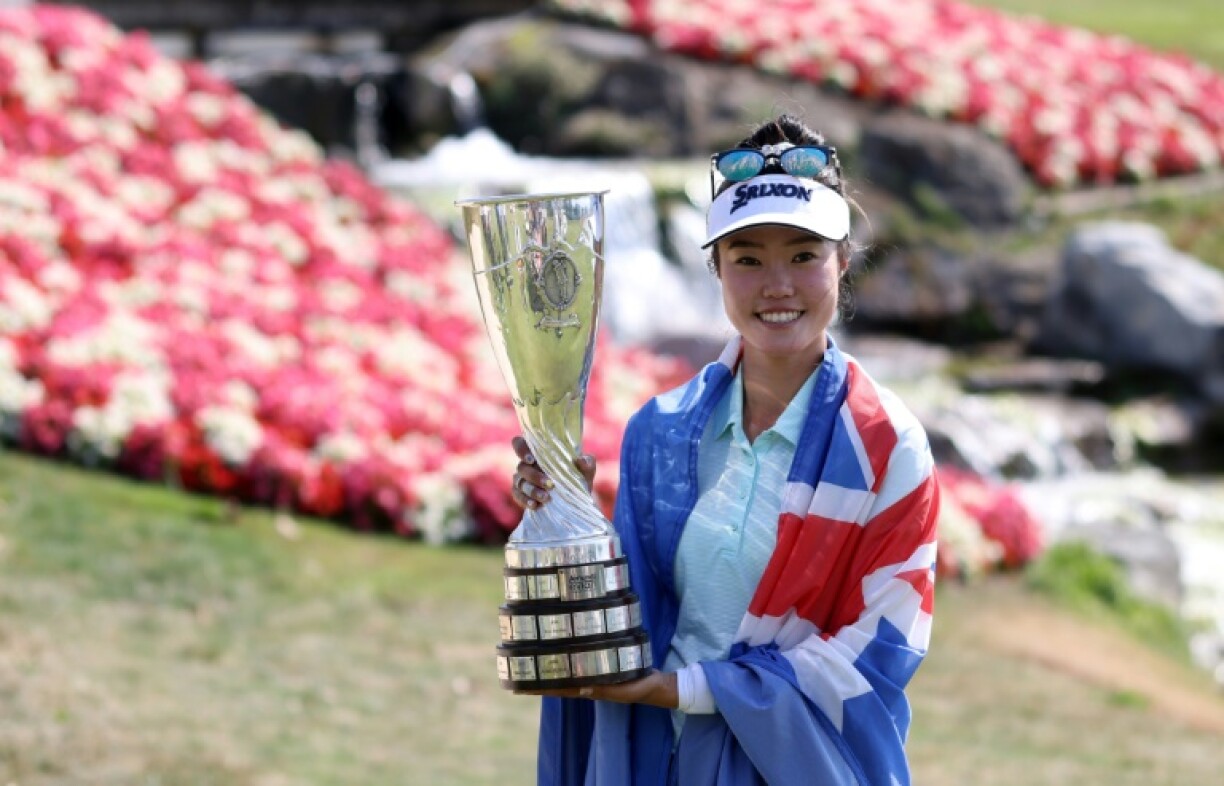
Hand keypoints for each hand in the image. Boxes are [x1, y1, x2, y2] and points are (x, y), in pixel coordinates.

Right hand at [510, 435, 596, 509]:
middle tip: (550, 484)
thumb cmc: (578, 479)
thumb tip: (581, 460)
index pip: (520, 443)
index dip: (521, 449)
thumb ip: (587, 463)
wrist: (576, 501)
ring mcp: (523, 480)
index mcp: (540, 453)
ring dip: (532, 491)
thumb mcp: (586, 472)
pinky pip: (518, 496)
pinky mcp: (522, 494)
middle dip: (534, 476)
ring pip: (520, 483)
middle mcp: (528, 465)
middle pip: (522, 467)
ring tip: (547, 498)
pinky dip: (526, 501)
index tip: (531, 459)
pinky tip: (537, 505)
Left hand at [515, 670, 677, 708]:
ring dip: (550, 668)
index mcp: (592, 689)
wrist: (656, 684)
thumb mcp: (627, 690)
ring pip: (566, 672)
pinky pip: (578, 664)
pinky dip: (566, 661)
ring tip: (531, 660)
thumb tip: (583, 690)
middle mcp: (589, 683)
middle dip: (539, 678)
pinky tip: (560, 653)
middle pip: (559, 681)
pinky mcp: (601, 666)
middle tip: (517, 670)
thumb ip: (608, 690)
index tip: (522, 685)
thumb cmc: (643, 687)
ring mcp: (594, 675)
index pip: (561, 690)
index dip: (542, 688)